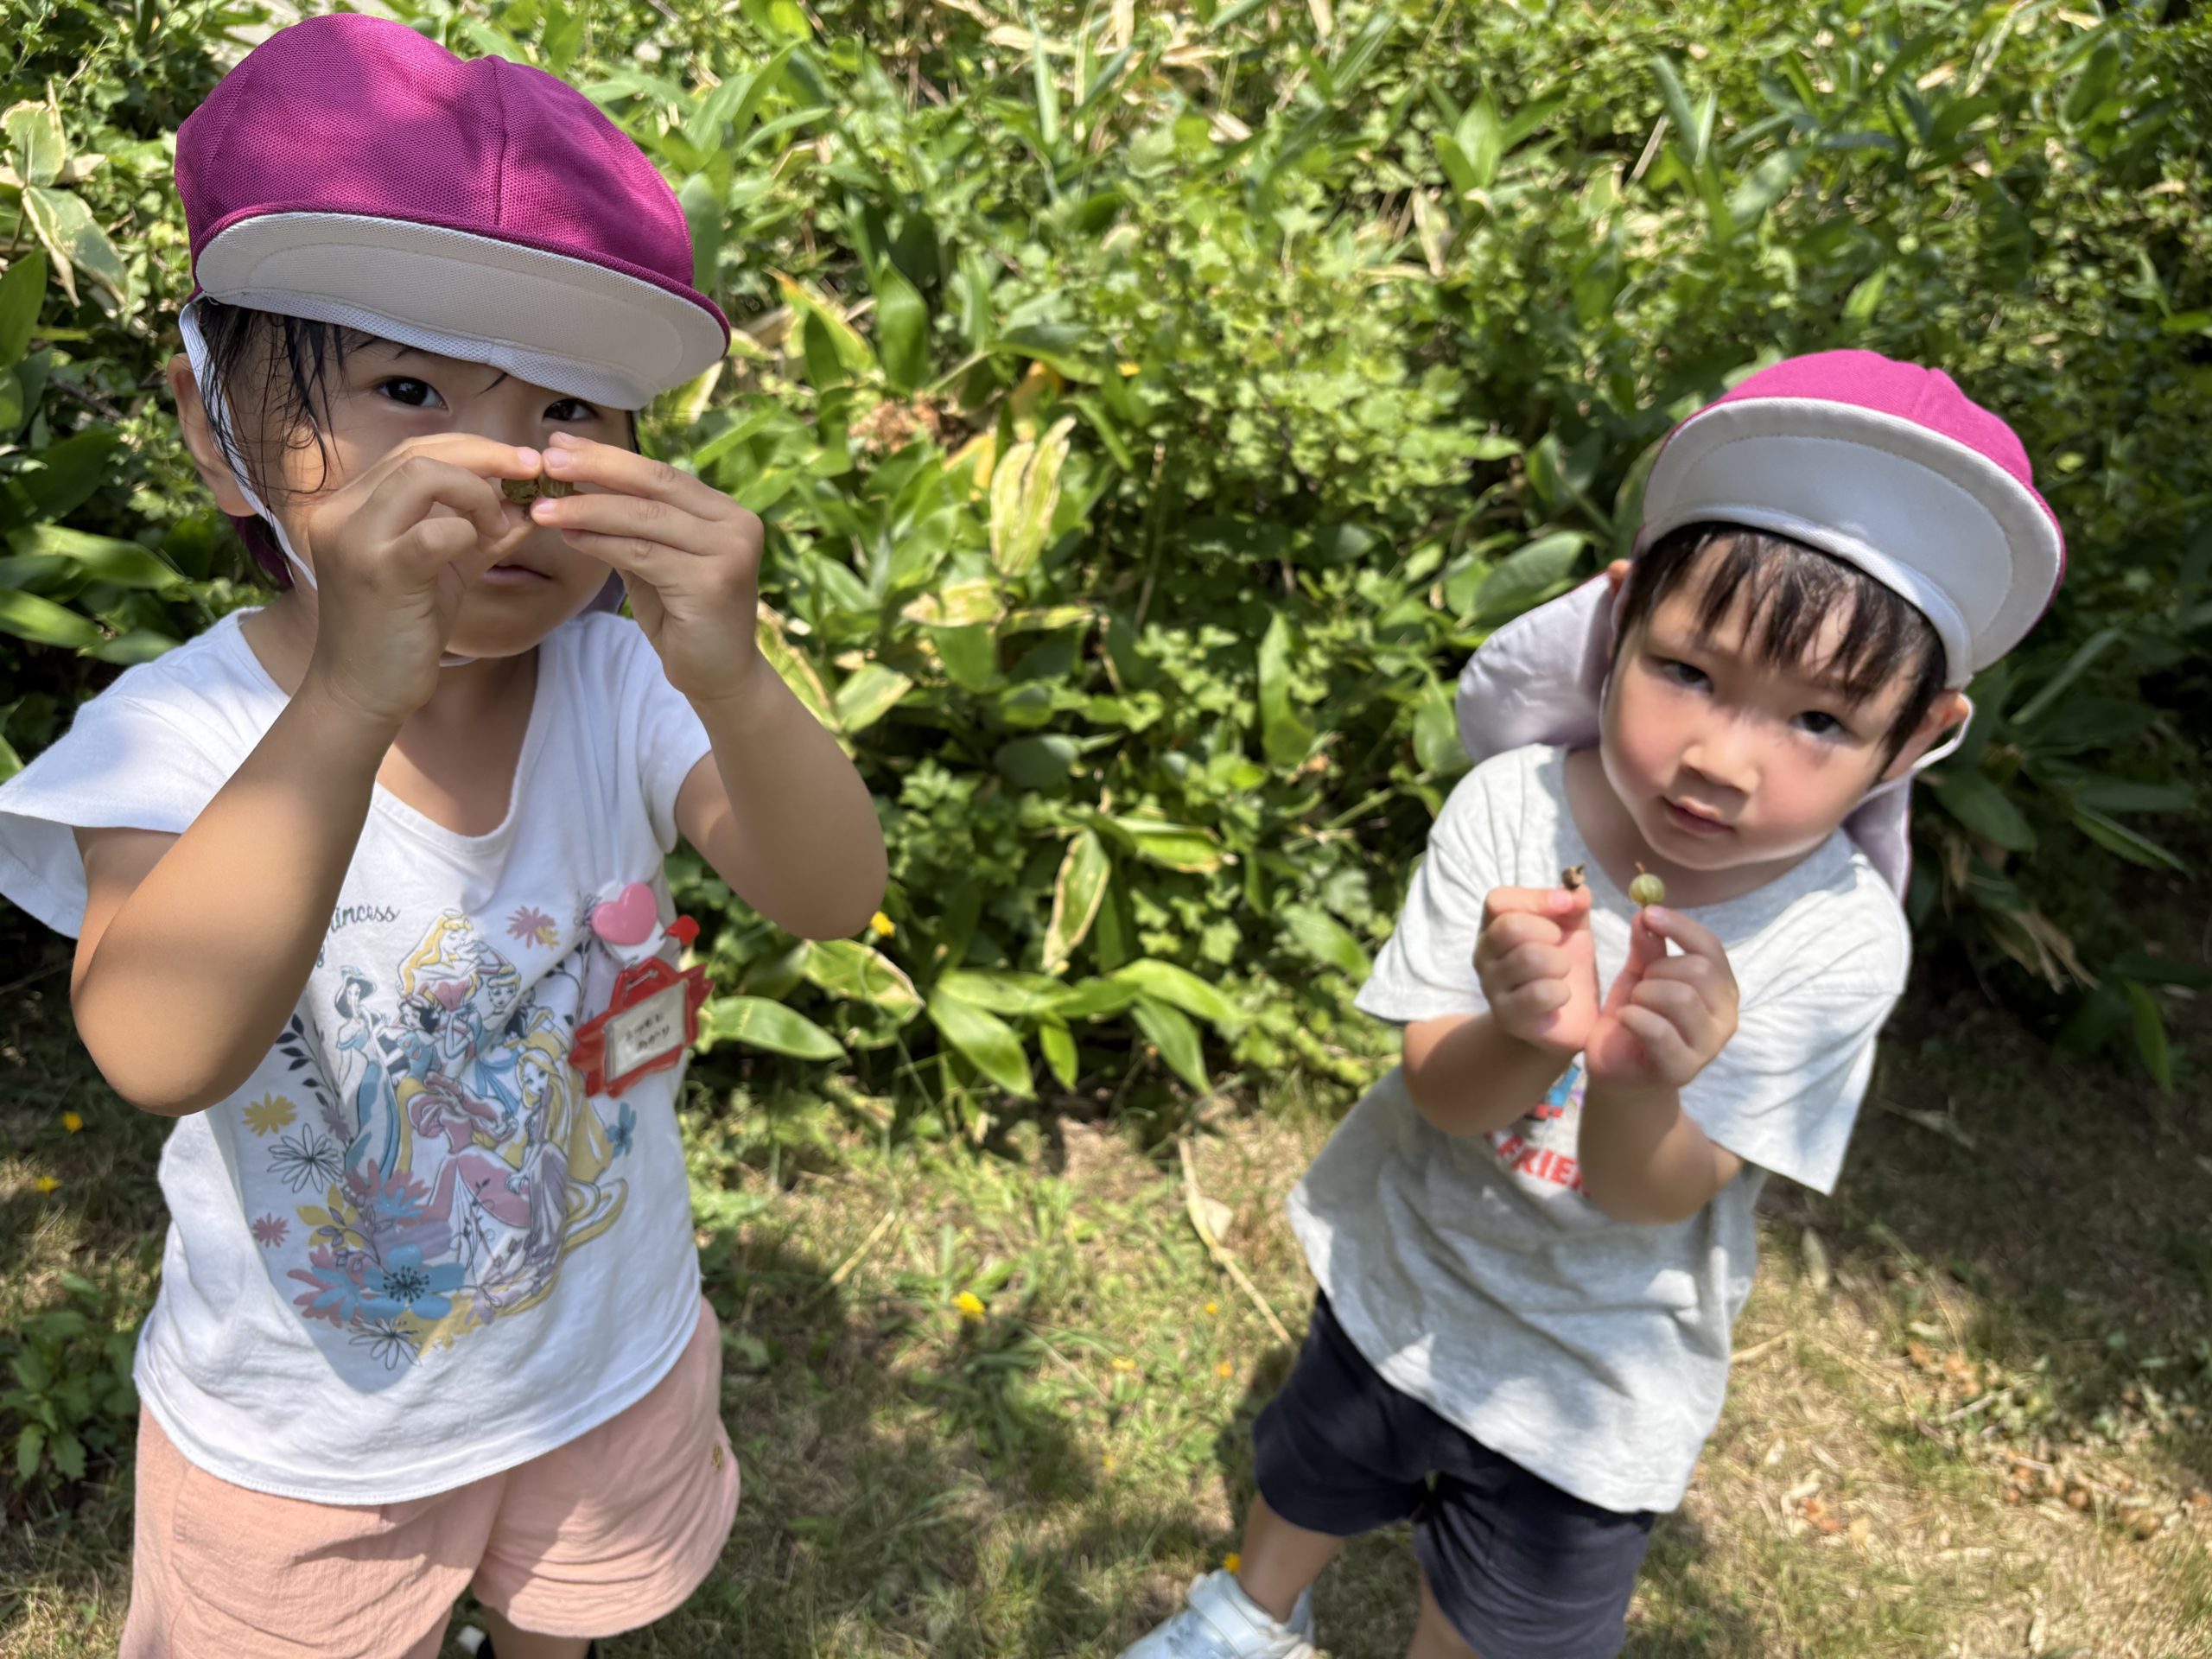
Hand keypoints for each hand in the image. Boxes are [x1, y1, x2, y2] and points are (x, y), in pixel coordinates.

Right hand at [293, 435, 539, 726]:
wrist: (362, 692)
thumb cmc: (400, 632)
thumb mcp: (444, 571)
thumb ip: (480, 534)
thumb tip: (528, 504)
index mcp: (351, 506)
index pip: (413, 451)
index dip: (472, 448)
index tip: (520, 462)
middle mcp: (342, 514)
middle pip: (418, 452)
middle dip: (486, 455)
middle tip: (531, 471)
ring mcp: (355, 541)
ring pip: (423, 475)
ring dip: (478, 491)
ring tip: (499, 523)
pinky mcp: (379, 574)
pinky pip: (435, 532)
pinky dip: (471, 531)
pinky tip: (484, 546)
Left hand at [526, 432, 764, 705]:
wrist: (720, 678)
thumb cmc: (685, 620)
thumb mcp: (657, 563)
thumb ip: (631, 528)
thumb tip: (574, 486)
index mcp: (725, 512)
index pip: (661, 474)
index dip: (609, 457)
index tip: (561, 443)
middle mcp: (736, 524)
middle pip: (655, 485)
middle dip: (596, 469)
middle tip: (548, 461)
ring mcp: (729, 552)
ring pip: (644, 518)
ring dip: (587, 509)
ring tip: (543, 507)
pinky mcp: (713, 582)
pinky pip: (642, 553)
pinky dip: (600, 543)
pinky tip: (568, 537)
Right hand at [1474, 884, 1597, 1056]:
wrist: (1566, 1020)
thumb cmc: (1562, 967)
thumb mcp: (1571, 929)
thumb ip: (1573, 905)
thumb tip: (1577, 891)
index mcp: (1494, 928)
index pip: (1497, 900)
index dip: (1535, 898)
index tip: (1566, 906)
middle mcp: (1484, 956)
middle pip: (1509, 927)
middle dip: (1548, 932)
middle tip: (1560, 945)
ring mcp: (1492, 988)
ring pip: (1528, 958)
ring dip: (1559, 963)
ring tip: (1563, 972)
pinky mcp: (1509, 1017)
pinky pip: (1539, 994)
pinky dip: (1561, 992)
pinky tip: (1561, 997)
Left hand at [1585, 907, 1738, 1089]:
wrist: (1617, 1070)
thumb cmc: (1636, 1019)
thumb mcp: (1639, 975)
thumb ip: (1647, 947)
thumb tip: (1645, 912)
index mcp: (1721, 988)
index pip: (1711, 948)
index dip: (1680, 927)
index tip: (1648, 913)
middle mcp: (1726, 1016)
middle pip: (1698, 970)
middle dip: (1657, 969)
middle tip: (1639, 985)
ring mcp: (1708, 1046)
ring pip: (1680, 997)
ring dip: (1644, 994)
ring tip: (1634, 1006)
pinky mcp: (1684, 1069)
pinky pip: (1658, 1029)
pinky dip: (1634, 1017)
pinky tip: (1625, 1020)